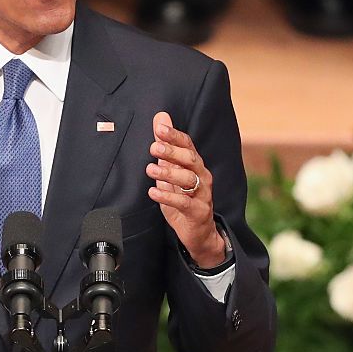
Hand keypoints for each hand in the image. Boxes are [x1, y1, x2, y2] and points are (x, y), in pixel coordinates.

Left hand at [146, 111, 225, 267]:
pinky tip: (153, 191)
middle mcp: (202, 176)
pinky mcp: (198, 212)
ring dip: (168, 172)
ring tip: (150, 169)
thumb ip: (165, 147)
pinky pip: (184, 202)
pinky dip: (168, 196)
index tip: (159, 127)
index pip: (188, 144)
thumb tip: (160, 118)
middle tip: (154, 146)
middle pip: (191, 159)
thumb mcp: (171, 171)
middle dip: (173, 151)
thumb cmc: (183, 198)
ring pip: (189, 179)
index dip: (175, 135)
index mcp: (195, 165)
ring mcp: (202, 194)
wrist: (199, 232)